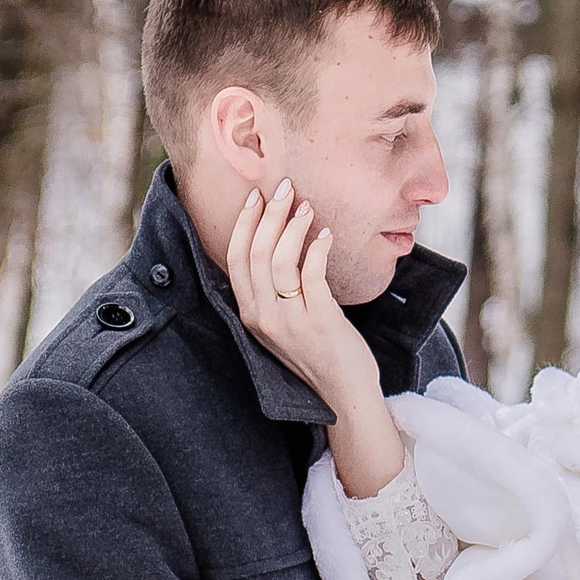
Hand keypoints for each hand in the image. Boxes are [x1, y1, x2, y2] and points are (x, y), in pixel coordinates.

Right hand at [225, 178, 379, 412]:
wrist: (344, 391)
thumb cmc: (318, 351)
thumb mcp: (282, 322)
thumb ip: (272, 291)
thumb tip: (276, 239)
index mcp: (250, 314)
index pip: (234, 259)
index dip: (243, 223)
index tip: (256, 196)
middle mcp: (264, 318)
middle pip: (255, 253)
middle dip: (270, 213)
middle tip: (286, 188)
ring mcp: (290, 321)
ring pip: (280, 260)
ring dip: (294, 226)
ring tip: (308, 207)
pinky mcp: (319, 321)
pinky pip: (312, 273)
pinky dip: (318, 248)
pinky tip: (326, 235)